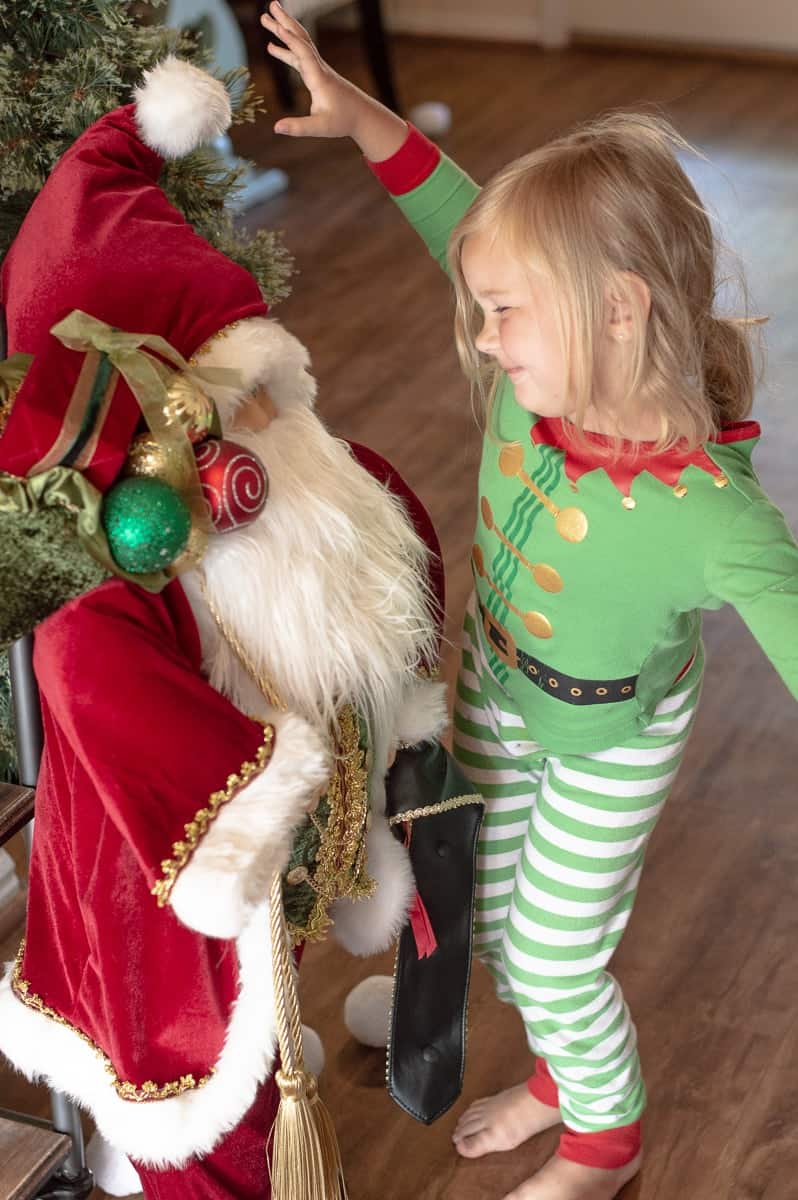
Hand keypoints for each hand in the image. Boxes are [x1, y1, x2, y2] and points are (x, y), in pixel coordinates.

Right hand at [260, 1, 406, 158]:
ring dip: (283, 29)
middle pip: (301, 39)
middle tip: (270, 6)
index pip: (304, 54)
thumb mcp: (320, 128)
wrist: (361, 115)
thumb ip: (298, 128)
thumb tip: (276, 128)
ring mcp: (318, 68)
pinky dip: (285, 49)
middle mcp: (318, 68)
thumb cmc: (343, 121)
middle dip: (285, 22)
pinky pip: (298, 56)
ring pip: (299, 43)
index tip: (278, 27)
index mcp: (319, 79)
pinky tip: (271, 47)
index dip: (291, 41)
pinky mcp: (316, 73)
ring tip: (266, 17)